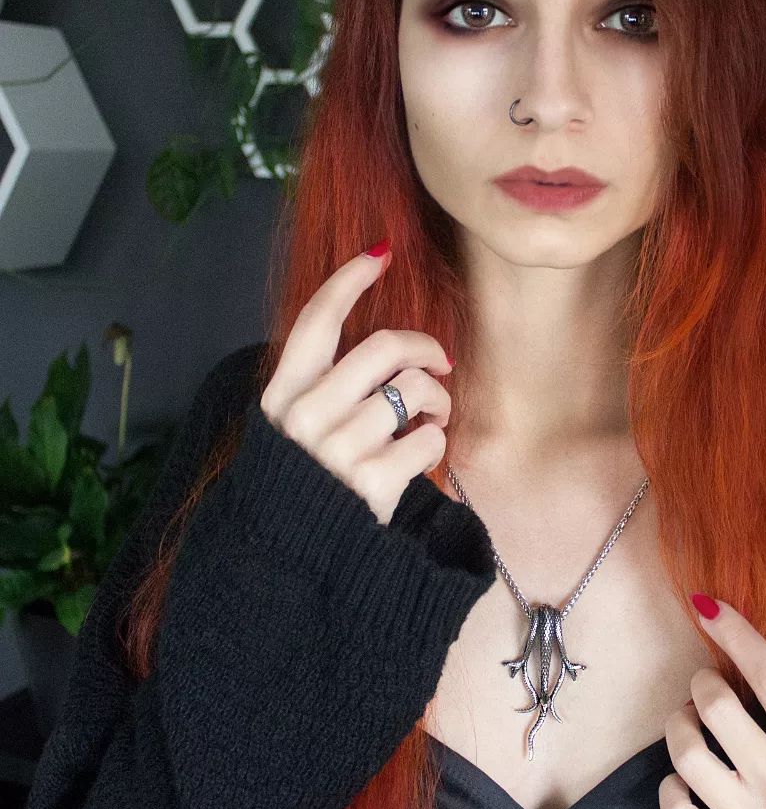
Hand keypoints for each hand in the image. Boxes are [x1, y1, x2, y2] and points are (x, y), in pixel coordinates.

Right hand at [259, 244, 455, 526]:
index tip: (381, 255)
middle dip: (424, 347)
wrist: (300, 553)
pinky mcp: (373, 482)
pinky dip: (436, 442)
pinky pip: (430, 437)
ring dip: (437, 399)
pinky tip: (421, 455)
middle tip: (440, 362)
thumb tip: (392, 343)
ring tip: (432, 417)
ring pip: (415, 389)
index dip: (349, 281)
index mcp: (282, 396)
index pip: (315, 322)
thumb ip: (328, 384)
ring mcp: (339, 450)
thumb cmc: (312, 479)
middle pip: (383, 348)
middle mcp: (306, 417)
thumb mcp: (298, 427)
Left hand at [658, 595, 765, 808]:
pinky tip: (685, 780)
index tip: (706, 606)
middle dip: (701, 686)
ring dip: (680, 728)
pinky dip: (671, 788)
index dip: (735, 635)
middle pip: (716, 709)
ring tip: (690, 726)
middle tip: (705, 688)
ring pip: (688, 756)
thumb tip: (750, 650)